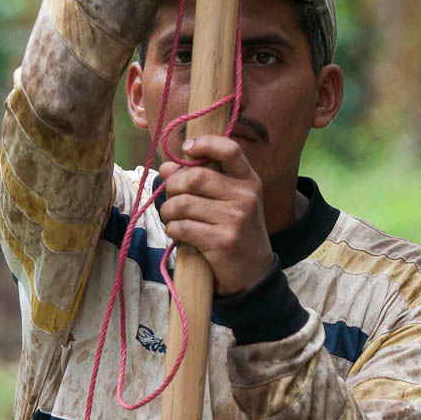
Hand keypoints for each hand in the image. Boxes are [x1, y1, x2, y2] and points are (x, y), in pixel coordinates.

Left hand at [157, 135, 273, 295]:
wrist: (254, 275)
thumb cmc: (235, 234)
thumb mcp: (228, 204)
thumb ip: (200, 183)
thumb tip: (166, 167)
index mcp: (249, 181)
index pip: (230, 149)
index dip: (204, 144)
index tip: (186, 150)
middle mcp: (246, 196)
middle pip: (195, 177)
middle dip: (172, 187)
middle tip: (170, 200)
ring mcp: (235, 219)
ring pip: (183, 203)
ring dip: (168, 212)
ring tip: (172, 219)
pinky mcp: (222, 241)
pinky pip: (181, 226)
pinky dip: (172, 230)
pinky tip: (179, 235)